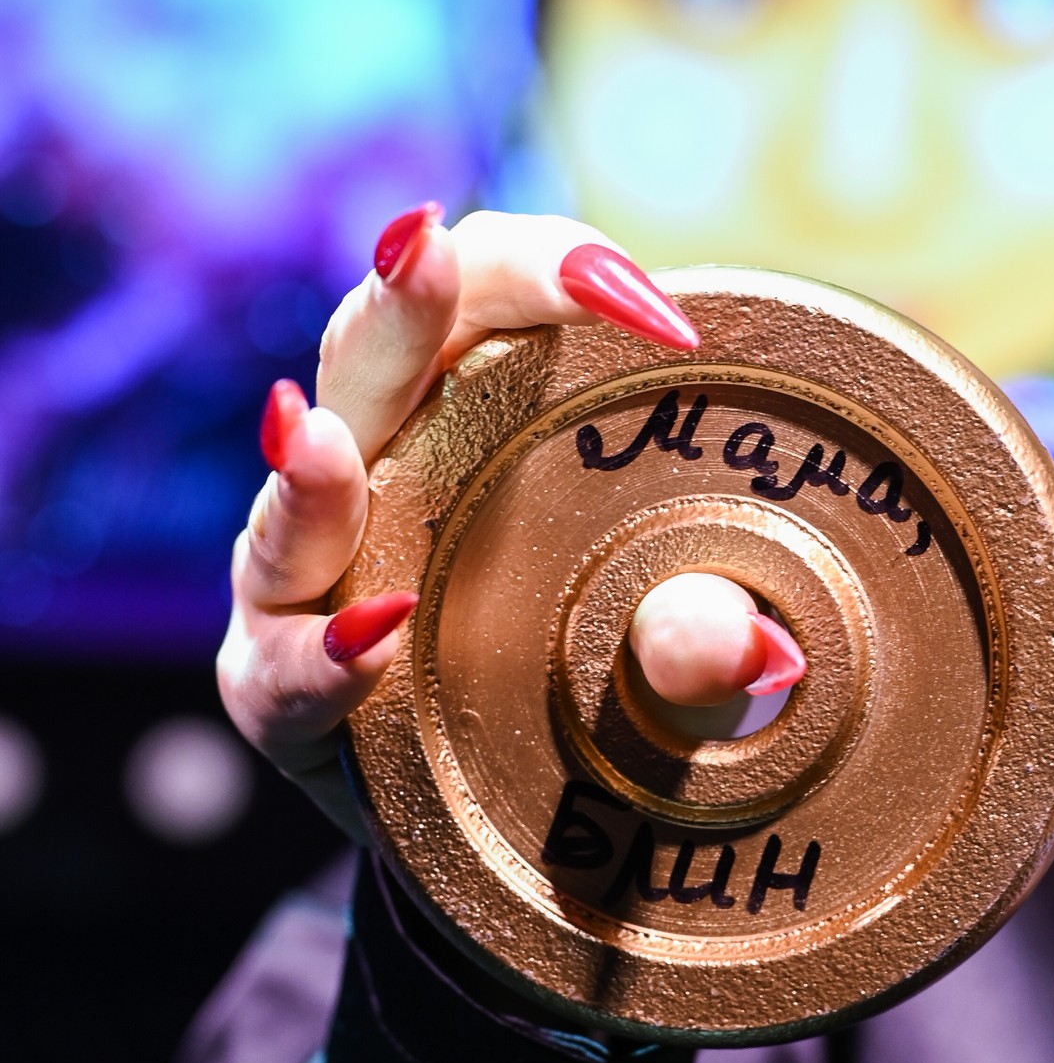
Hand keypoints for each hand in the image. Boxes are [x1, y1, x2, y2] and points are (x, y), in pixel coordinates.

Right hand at [218, 208, 795, 835]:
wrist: (500, 815)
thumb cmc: (594, 683)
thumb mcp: (674, 654)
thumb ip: (706, 639)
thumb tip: (766, 651)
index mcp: (467, 407)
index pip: (486, 289)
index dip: (550, 269)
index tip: (661, 315)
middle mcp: (377, 468)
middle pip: (372, 356)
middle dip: (403, 300)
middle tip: (431, 247)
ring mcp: (314, 575)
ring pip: (294, 503)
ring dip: (309, 474)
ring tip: (321, 443)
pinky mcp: (279, 685)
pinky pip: (280, 667)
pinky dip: (322, 655)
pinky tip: (371, 636)